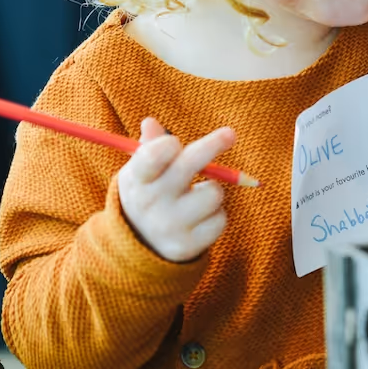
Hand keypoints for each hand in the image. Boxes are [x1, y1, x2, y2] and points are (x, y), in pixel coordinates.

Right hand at [117, 118, 235, 262]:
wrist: (140, 245)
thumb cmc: (148, 193)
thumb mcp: (140, 170)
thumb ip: (149, 147)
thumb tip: (150, 122)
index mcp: (137, 180)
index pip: (152, 157)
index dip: (167, 145)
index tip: (176, 141)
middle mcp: (151, 204)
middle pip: (189, 165)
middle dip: (212, 145)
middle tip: (230, 134)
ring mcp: (170, 226)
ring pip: (213, 193)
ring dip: (213, 189)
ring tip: (197, 196)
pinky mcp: (188, 246)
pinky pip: (220, 219)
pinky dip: (216, 215)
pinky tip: (200, 218)